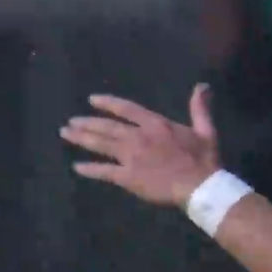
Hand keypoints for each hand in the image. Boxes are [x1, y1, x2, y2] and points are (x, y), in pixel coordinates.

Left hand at [60, 83, 218, 206]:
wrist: (199, 186)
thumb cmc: (203, 159)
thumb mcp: (205, 130)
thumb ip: (199, 107)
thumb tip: (202, 85)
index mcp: (156, 124)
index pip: (126, 109)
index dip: (108, 103)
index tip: (91, 100)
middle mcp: (138, 137)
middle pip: (107, 127)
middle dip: (87, 123)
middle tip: (70, 122)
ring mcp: (130, 157)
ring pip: (101, 144)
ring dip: (82, 139)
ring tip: (66, 134)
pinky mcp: (127, 177)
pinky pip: (104, 171)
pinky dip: (90, 169)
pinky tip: (77, 167)